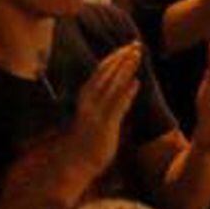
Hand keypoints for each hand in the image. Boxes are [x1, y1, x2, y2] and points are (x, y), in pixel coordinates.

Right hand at [55, 43, 141, 187]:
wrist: (73, 164)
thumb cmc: (86, 142)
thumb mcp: (97, 116)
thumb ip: (110, 101)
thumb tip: (129, 86)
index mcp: (86, 97)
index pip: (101, 72)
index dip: (114, 58)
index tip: (126, 47)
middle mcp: (89, 102)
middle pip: (107, 74)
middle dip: (121, 58)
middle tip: (136, 44)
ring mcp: (96, 114)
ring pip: (112, 86)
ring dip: (125, 69)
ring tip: (136, 55)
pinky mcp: (104, 127)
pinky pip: (117, 107)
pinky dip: (126, 94)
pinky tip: (136, 83)